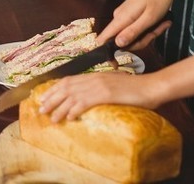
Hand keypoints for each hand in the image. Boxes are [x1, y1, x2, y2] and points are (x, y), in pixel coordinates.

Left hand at [37, 68, 161, 121]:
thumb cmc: (136, 88)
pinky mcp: (106, 94)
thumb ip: (101, 89)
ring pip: (73, 96)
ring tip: (52, 117)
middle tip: (41, 109)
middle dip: (51, 98)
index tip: (44, 97)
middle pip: (66, 87)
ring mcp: (100, 85)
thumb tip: (88, 99)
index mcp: (95, 75)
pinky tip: (69, 117)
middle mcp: (94, 78)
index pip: (69, 80)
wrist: (152, 87)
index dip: (54, 88)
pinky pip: (85, 101)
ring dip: (60, 107)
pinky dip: (75, 109)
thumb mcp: (114, 86)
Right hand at [96, 0, 177, 51]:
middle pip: (124, 41)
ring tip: (162, 23)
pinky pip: (136, 29)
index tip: (113, 65)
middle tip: (157, 31)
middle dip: (142, 41)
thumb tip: (117, 44)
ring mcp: (124, 16)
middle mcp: (119, 17)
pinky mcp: (130, 15)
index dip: (106, 53)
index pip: (104, 38)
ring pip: (133, 35)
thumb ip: (133, 31)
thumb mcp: (149, 18)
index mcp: (121, 18)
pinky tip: (160, 22)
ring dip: (148, 34)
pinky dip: (148, 29)